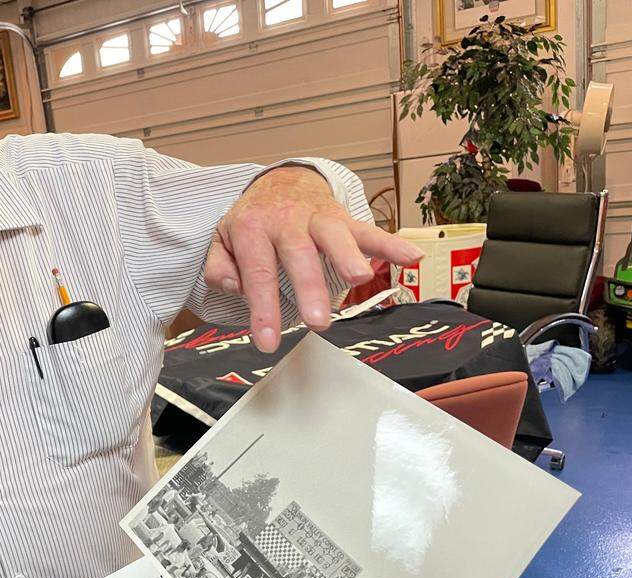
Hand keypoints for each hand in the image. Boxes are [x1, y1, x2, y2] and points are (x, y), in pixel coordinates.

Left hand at [204, 166, 424, 351]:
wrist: (281, 179)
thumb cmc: (253, 220)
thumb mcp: (223, 239)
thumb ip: (220, 266)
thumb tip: (232, 287)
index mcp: (252, 229)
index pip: (257, 273)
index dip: (263, 309)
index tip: (267, 342)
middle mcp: (287, 221)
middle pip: (299, 256)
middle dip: (309, 288)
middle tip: (317, 322)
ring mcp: (318, 218)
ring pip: (334, 235)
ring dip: (348, 256)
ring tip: (358, 278)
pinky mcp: (344, 217)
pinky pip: (369, 229)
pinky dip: (391, 243)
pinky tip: (411, 258)